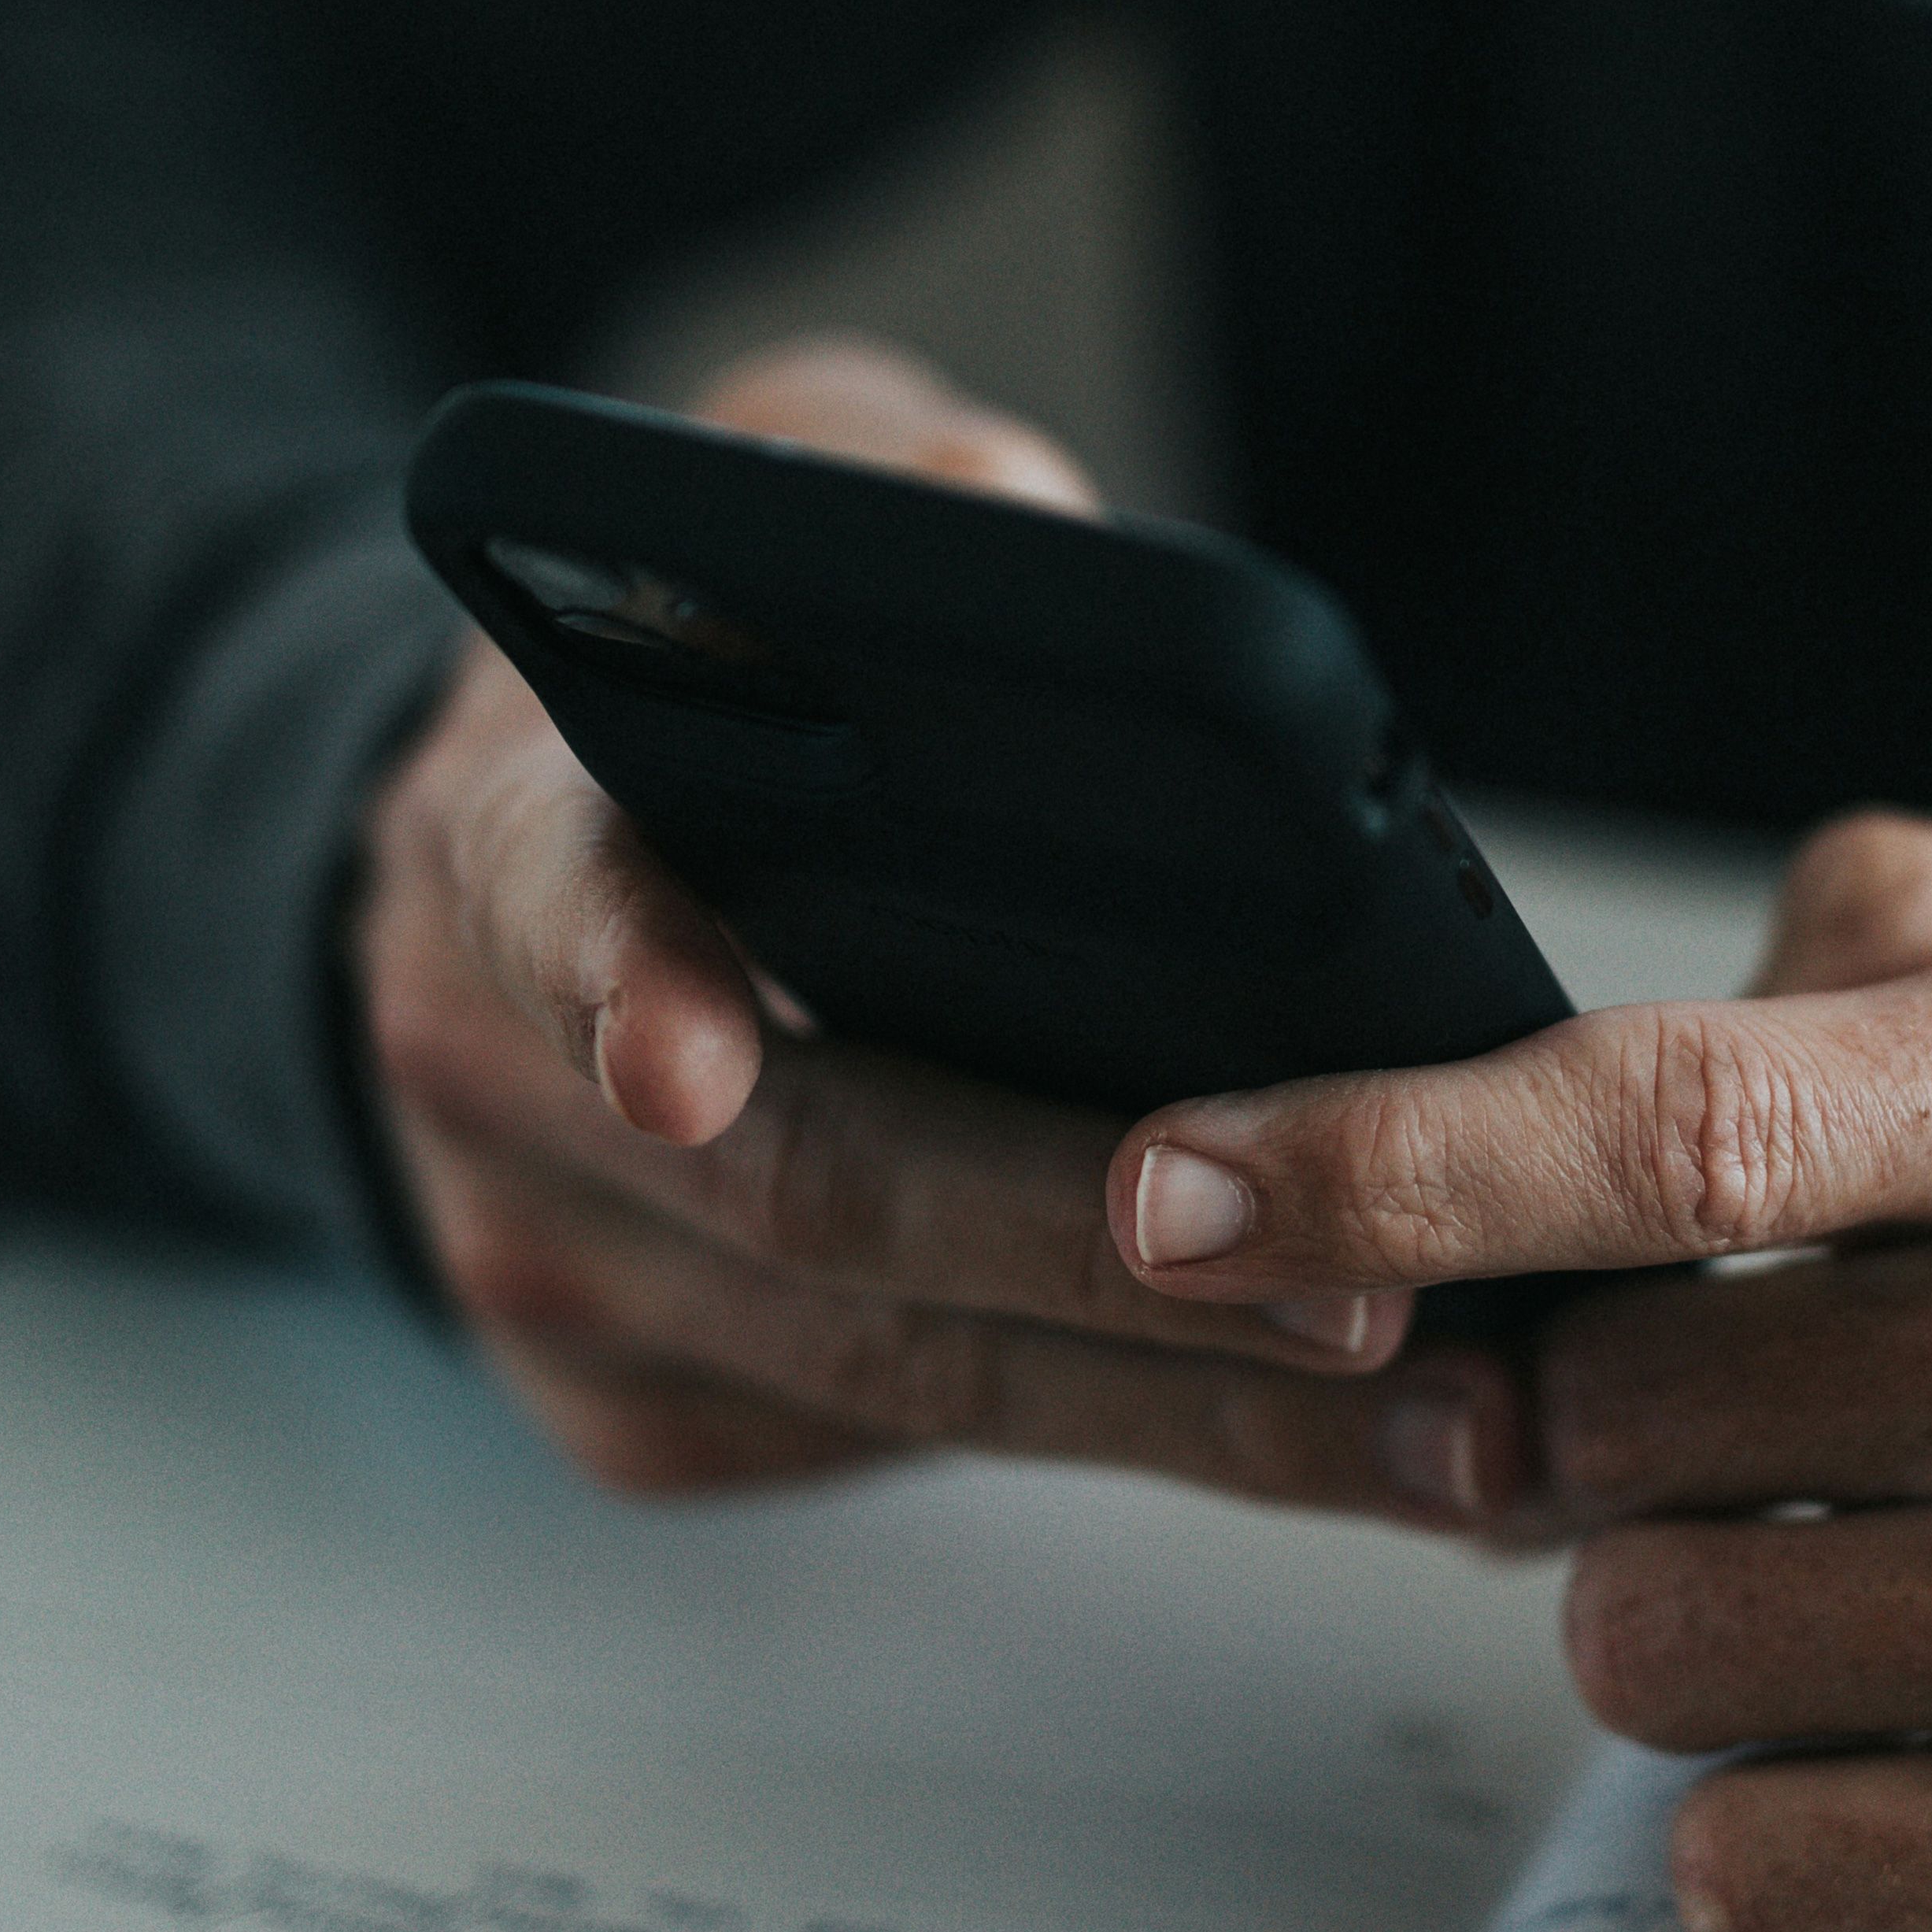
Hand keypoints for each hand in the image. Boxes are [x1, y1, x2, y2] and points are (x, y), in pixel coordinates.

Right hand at [359, 337, 1519, 1506]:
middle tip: (1369, 1303)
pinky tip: (1321, 1429)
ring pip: (886, 1372)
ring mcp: (555, 1268)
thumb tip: (1039, 531)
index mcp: (508, 832)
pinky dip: (1127, 1438)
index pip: (541, 896)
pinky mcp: (638, 1408)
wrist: (532, 891)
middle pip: (807, 1195)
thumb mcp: (767, 504)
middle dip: (1101, 1260)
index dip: (619, 975)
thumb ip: (884, 485)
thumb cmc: (701, 682)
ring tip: (1441, 1420)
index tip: (692, 1064)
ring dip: (1179, 1410)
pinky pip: (896, 1446)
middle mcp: (489, 1076)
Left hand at [1109, 812, 1931, 1931]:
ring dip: (1685, 1617)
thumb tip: (1653, 997)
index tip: (1186, 1186)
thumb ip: (1929, 919)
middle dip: (1593, 1428)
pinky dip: (1770, 1819)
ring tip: (1865, 1564)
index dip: (1384, 1154)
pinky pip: (1772, 1873)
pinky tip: (1906, 1736)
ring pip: (1655, 1655)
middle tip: (1733, 1412)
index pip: (1676, 1119)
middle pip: (1609, 1424)